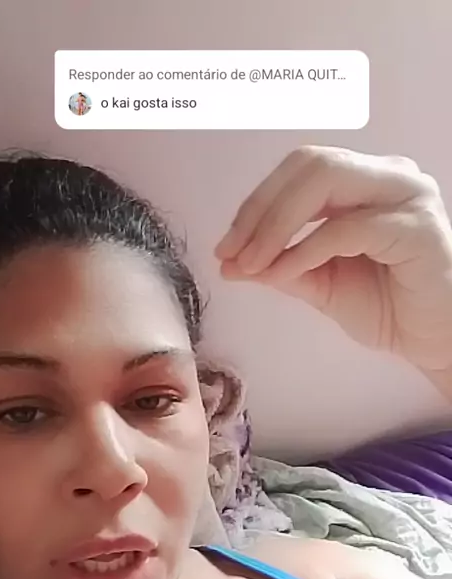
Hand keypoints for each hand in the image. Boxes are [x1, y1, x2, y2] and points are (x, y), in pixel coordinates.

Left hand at [215, 146, 451, 373]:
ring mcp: (406, 193)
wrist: (435, 339)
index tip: (224, 248)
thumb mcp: (321, 283)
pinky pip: (345, 228)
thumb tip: (230, 263)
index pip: (299, 170)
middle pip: (309, 163)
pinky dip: (304, 250)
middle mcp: (387, 175)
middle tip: (230, 253)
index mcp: (364, 180)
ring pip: (325, 180)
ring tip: (251, 264)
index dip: (255, 204)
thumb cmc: (388, 307)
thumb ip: (280, 266)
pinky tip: (282, 274)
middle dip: (260, 209)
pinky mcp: (415, 225)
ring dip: (276, 224)